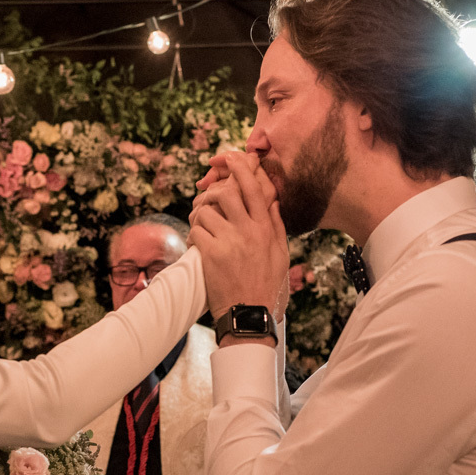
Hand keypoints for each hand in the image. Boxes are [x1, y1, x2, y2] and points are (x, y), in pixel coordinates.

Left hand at [190, 153, 288, 321]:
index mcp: (267, 229)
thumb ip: (276, 226)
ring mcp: (229, 242)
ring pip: (207, 211)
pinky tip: (198, 241)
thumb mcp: (281, 255)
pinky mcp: (212, 255)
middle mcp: (249, 232)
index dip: (241, 169)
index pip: (254, 189)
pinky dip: (194, 232)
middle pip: (226, 193)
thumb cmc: (267, 288)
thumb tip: (271, 201)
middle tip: (207, 199)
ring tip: (201, 223)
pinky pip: (196, 230)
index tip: (231, 157)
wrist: (251, 317)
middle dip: (213, 191)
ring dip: (200, 214)